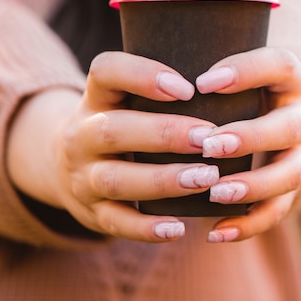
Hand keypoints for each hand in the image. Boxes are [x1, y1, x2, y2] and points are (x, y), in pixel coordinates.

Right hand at [10, 52, 222, 241]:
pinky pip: (115, 223)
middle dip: (165, 134)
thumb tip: (230, 82)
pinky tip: (179, 228)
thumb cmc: (125, 124)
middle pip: (113, 131)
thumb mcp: (128, 99)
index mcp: (96, 98)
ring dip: (163, 180)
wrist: (69, 166)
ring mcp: (82, 177)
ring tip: (206, 178)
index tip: (188, 88)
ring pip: (115, 179)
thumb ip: (164, 91)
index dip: (142, 76)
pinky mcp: (91, 213)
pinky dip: (147, 228)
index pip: (105, 71)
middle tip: (209, 139)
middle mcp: (82, 135)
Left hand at [195, 47, 300, 241]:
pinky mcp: (292, 185)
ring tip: (215, 193)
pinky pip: (279, 208)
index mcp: (291, 78)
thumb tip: (169, 80)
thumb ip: (218, 68)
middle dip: (251, 138)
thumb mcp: (243, 66)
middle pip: (290, 127)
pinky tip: (217, 232)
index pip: (279, 65)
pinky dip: (250, 223)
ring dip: (254, 185)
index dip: (246, 72)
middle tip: (211, 146)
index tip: (203, 83)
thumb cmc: (252, 85)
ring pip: (292, 173)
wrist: (291, 109)